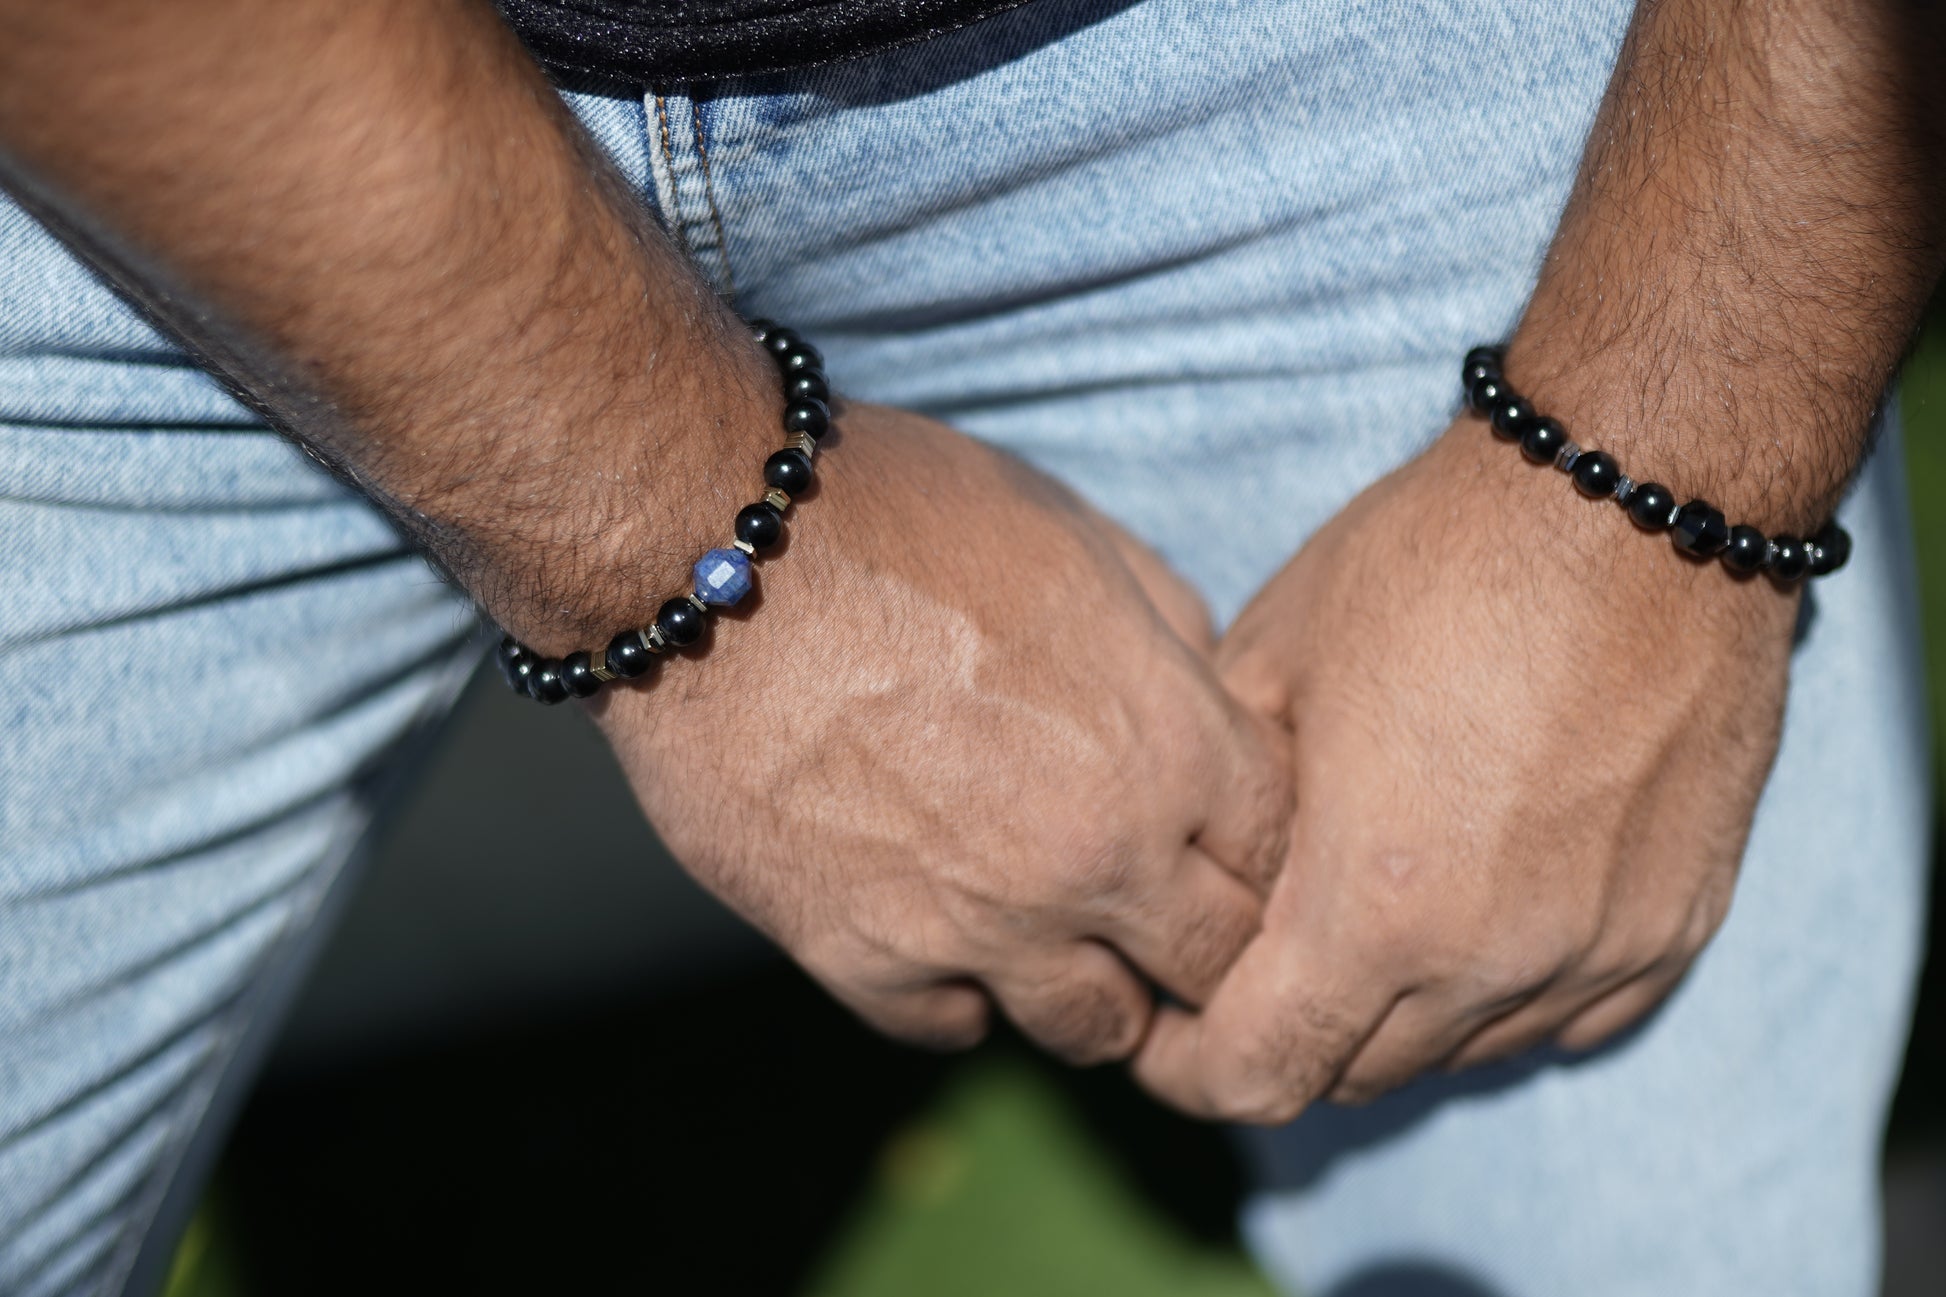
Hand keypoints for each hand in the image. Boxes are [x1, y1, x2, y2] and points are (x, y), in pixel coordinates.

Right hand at [593, 402, 1291, 1062]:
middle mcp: (1094, 856)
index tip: (1222, 845)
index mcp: (1166, 745)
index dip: (1260, 851)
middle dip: (1200, 942)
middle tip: (1163, 915)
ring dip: (1095, 991)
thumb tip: (1198, 692)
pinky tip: (947, 943)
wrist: (715, 548)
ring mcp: (977, 920)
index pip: (1281, 858)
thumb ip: (1169, 631)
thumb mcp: (1078, 537)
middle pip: (1213, 967)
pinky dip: (962, 997)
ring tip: (1063, 943)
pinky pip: (949, 1029)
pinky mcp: (860, 954)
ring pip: (1095, 1030)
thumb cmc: (904, 516)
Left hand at [1135, 422, 1797, 1120]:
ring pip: (1457, 1056)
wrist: (1637, 495)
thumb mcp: (1270, 663)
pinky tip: (1468, 922)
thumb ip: (1228, 810)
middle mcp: (1492, 961)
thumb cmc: (1436, 562)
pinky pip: (1563, 1019)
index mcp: (1374, 904)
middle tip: (1247, 972)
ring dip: (1389, 1021)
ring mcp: (1596, 952)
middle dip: (1282, 1039)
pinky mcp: (1674, 925)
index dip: (1188, 1070)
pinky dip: (1496, 1000)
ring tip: (1357, 932)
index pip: (1259, 1076)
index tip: (1162, 1031)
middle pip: (1353, 1077)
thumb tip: (1205, 886)